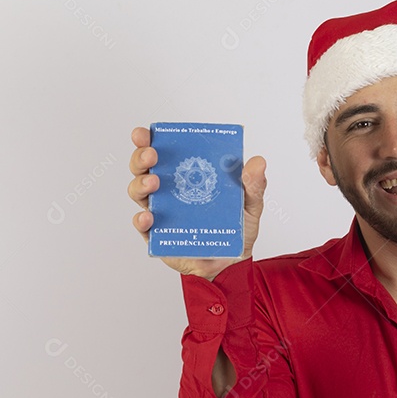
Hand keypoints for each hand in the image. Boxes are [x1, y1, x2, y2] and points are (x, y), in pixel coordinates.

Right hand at [127, 126, 266, 279]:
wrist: (233, 264)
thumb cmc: (237, 229)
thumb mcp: (250, 205)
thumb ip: (253, 185)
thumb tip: (258, 162)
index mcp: (187, 174)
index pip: (164, 151)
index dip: (149, 140)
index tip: (144, 133)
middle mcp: (169, 189)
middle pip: (144, 168)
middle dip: (142, 157)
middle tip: (152, 155)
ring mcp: (161, 211)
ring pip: (139, 192)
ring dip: (141, 184)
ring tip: (153, 183)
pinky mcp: (158, 235)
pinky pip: (143, 226)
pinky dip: (142, 219)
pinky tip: (148, 216)